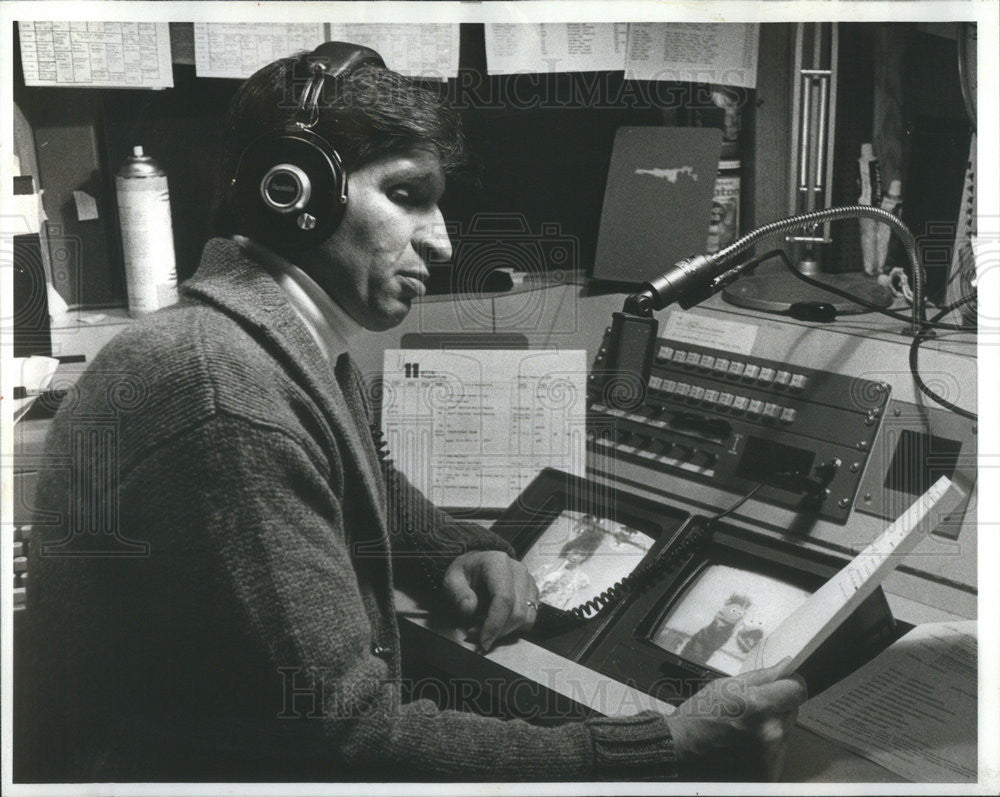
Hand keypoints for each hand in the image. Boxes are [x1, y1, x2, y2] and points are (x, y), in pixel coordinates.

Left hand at [443, 550, 539, 651]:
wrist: (475, 565)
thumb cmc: (464, 572)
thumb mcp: (452, 579)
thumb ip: (458, 593)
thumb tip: (470, 609)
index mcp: (498, 563)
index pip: (504, 598)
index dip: (495, 623)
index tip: (484, 640)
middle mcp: (518, 571)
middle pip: (518, 612)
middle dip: (498, 630)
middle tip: (475, 633)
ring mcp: (528, 582)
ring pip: (526, 618)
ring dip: (506, 630)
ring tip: (485, 626)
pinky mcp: (532, 593)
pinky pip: (529, 618)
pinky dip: (513, 627)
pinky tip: (497, 622)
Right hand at [665, 660, 806, 780]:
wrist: (679, 751)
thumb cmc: (697, 717)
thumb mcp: (724, 686)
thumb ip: (761, 677)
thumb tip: (786, 666)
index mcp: (758, 706)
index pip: (798, 690)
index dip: (790, 684)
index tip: (782, 684)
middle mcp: (770, 733)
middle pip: (792, 710)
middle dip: (776, 706)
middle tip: (750, 710)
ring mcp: (770, 757)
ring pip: (785, 731)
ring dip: (771, 727)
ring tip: (743, 729)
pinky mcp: (768, 774)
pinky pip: (778, 753)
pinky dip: (766, 748)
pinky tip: (744, 745)